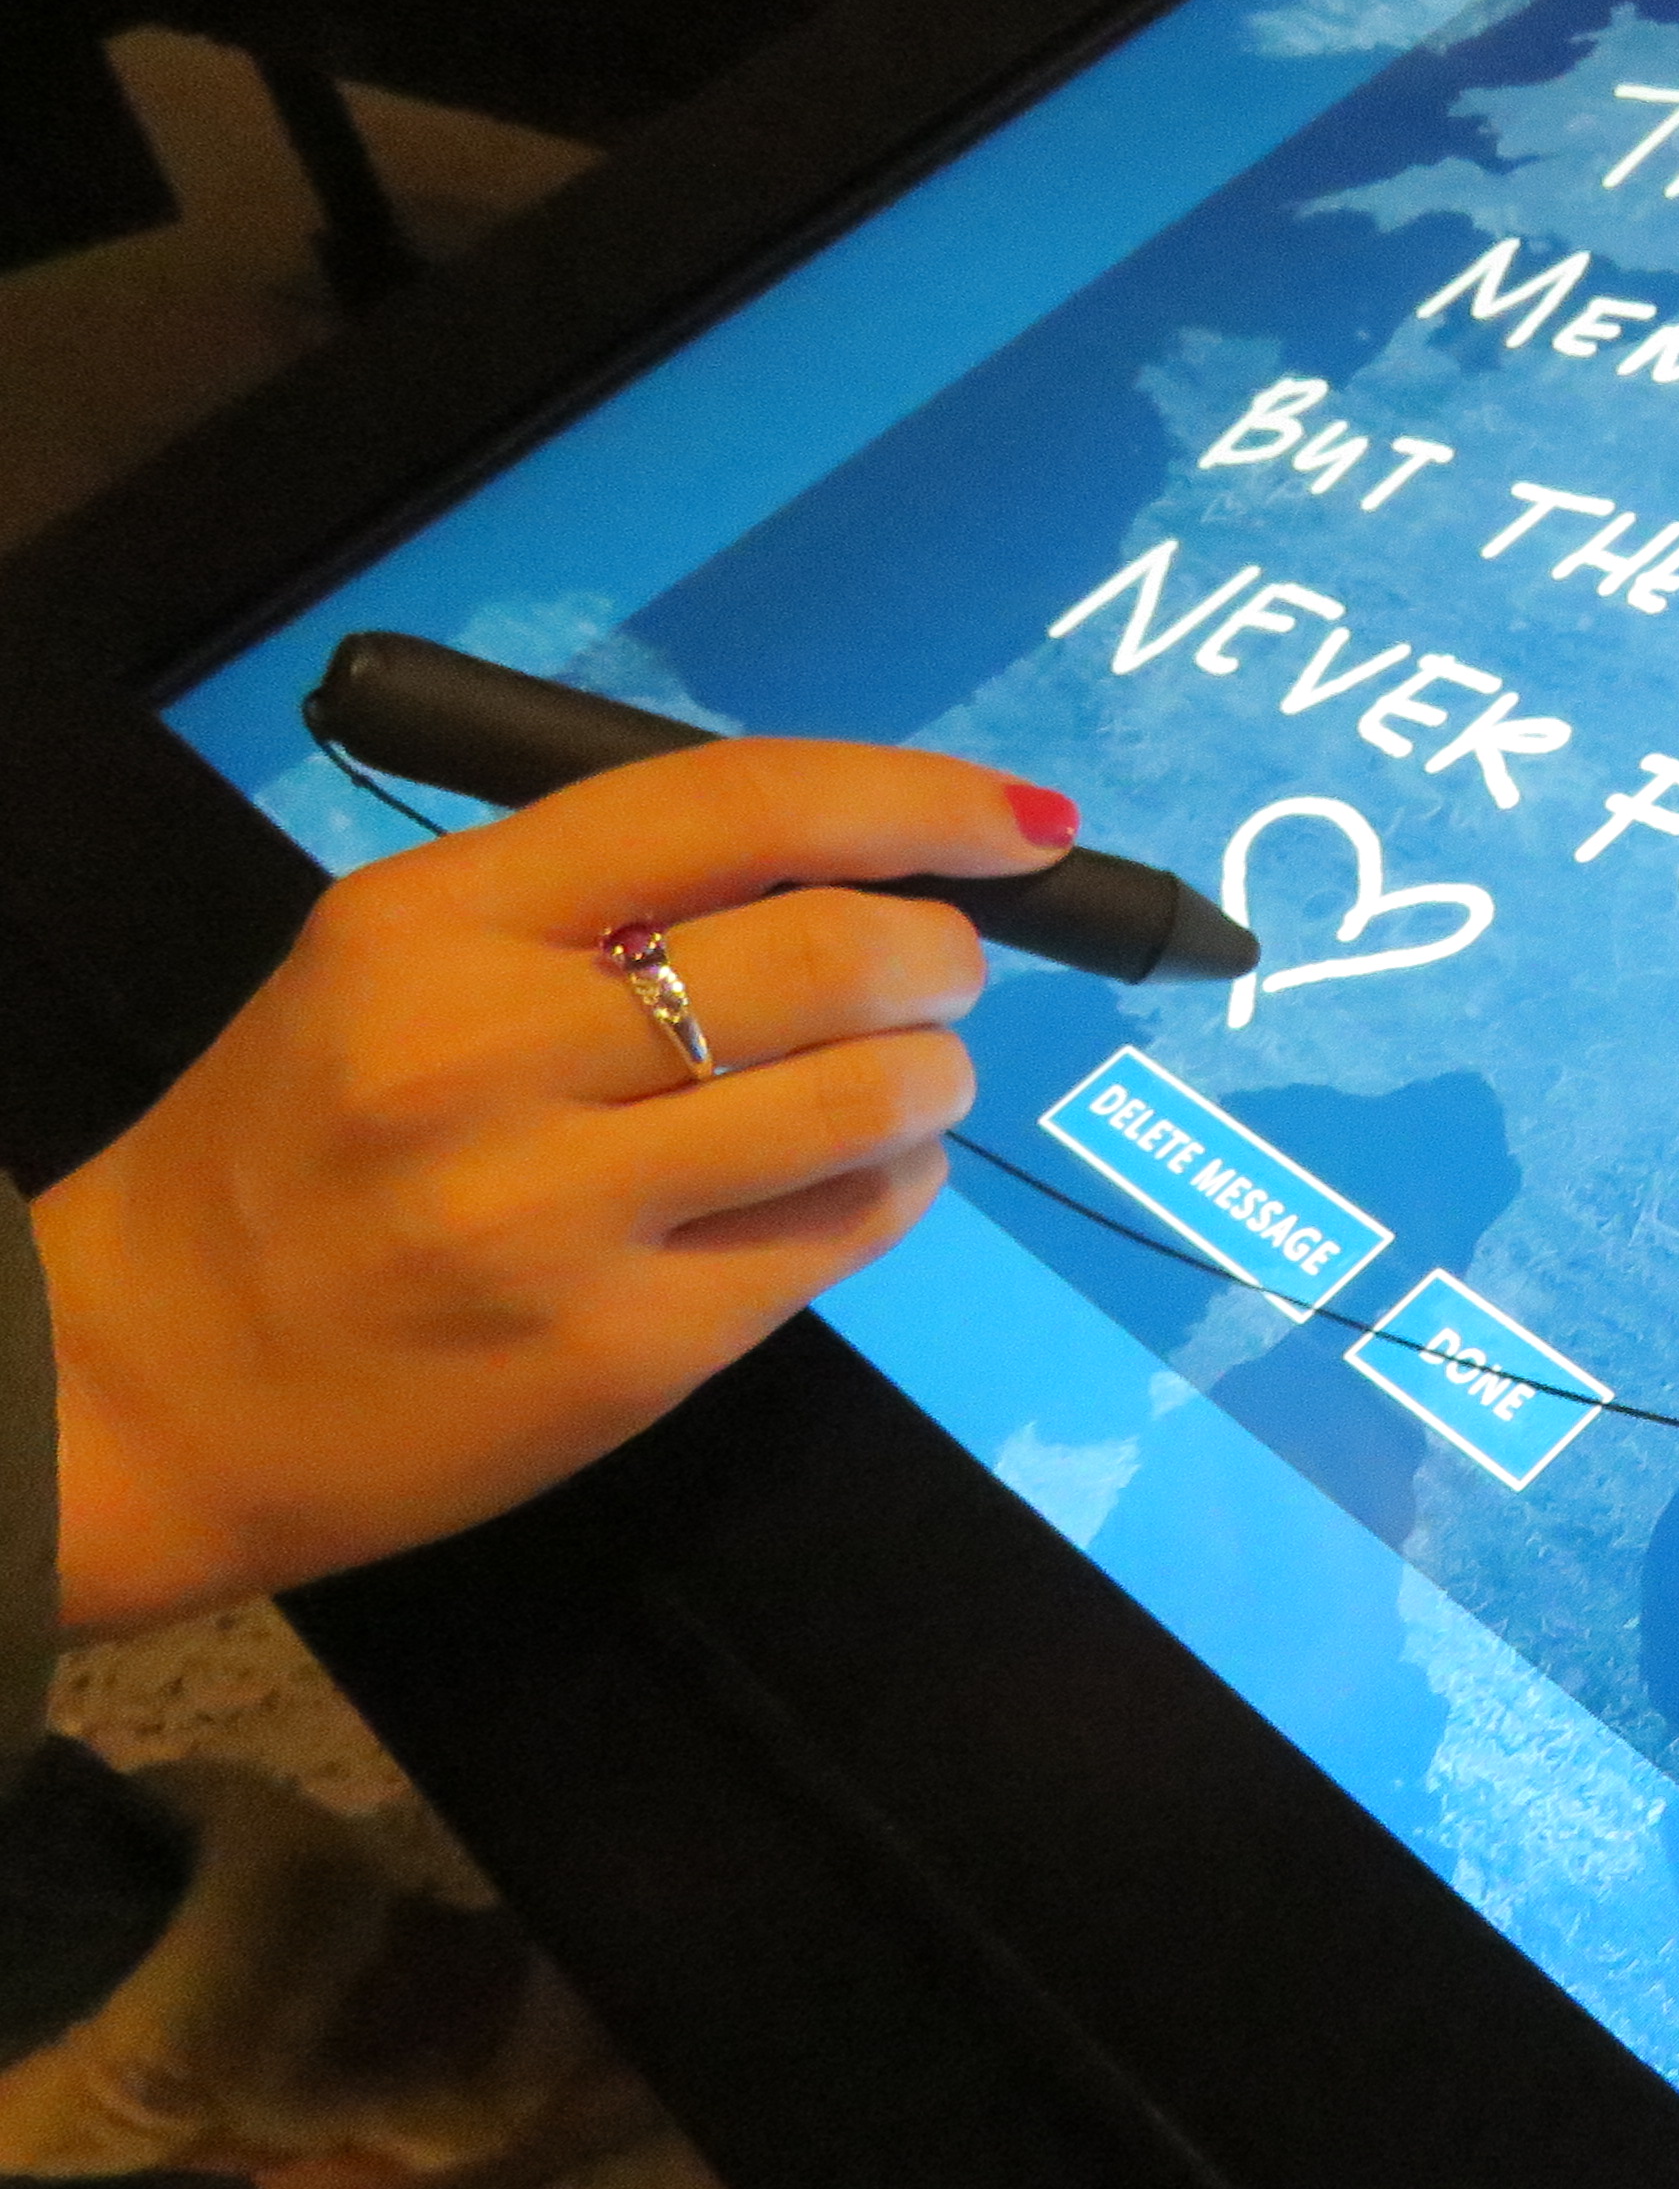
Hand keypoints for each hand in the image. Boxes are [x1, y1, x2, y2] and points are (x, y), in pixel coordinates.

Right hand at [33, 740, 1076, 1635]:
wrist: (145, 1389)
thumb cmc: (294, 1150)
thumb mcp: (391, 966)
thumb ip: (595, 905)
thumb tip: (855, 862)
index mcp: (437, 920)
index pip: (736, 807)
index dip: (915, 799)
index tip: (1023, 825)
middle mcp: (492, 1051)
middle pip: (836, 952)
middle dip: (943, 955)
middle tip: (944, 972)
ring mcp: (560, 1211)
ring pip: (872, 1098)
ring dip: (933, 1076)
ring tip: (904, 1078)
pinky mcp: (626, 1349)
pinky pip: (844, 1233)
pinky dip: (890, 1187)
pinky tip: (848, 1177)